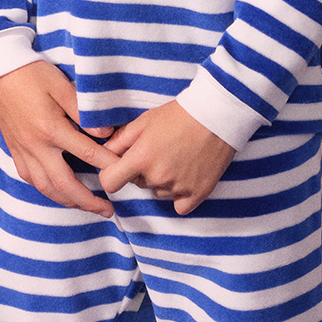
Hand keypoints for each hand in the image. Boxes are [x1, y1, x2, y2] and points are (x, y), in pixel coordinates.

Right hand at [0, 60, 127, 219]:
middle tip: (107, 210)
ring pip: (45, 187)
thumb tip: (105, 134)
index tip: (124, 173)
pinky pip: (29, 178)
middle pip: (64, 184)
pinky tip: (56, 192)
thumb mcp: (62, 86)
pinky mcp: (14, 149)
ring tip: (84, 206)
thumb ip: (84, 111)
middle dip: (87, 201)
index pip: (87, 154)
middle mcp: (36, 145)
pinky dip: (45, 189)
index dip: (108, 165)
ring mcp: (23, 150)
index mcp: (51, 128)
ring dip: (66, 201)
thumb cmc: (33, 74)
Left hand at [99, 100, 234, 214]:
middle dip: (142, 172)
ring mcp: (179, 187)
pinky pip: (180, 206)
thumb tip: (104, 152)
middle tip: (159, 151)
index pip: (110, 182)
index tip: (118, 168)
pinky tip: (186, 177)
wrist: (217, 116)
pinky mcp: (199, 193)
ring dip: (162, 181)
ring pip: (159, 192)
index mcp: (141, 159)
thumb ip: (120, 140)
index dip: (111, 175)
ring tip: (177, 158)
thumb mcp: (144, 121)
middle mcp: (158, 177)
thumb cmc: (179, 115)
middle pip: (138, 184)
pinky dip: (180, 196)